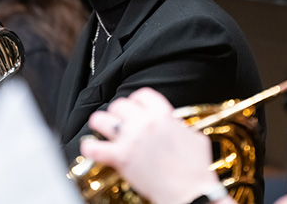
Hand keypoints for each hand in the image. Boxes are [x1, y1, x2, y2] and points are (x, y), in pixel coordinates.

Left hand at [80, 87, 234, 203]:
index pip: (142, 94)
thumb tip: (173, 125)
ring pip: (102, 119)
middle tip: (120, 121)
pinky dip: (90, 147)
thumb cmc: (196, 169)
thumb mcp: (194, 137)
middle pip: (120, 104)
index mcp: (163, 115)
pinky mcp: (121, 158)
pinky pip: (95, 148)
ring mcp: (131, 139)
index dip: (136, 100)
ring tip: (101, 128)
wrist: (191, 193)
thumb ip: (178, 126)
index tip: (135, 107)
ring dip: (101, 123)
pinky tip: (90, 147)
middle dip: (119, 112)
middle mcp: (144, 123)